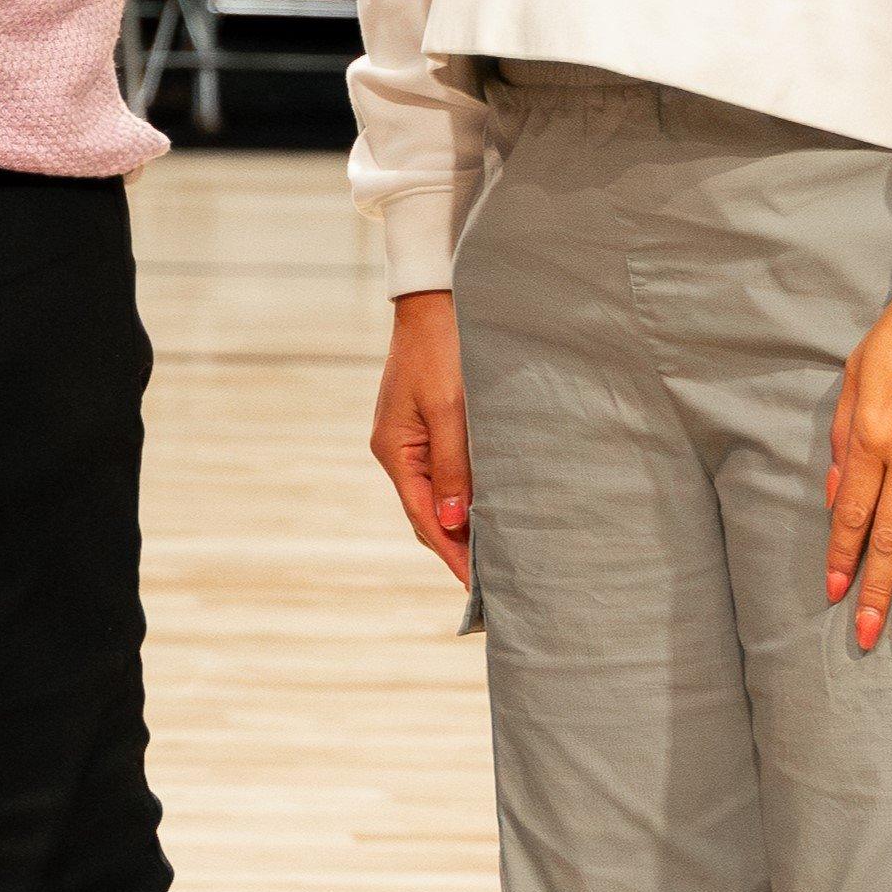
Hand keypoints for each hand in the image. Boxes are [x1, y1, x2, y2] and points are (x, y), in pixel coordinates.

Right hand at [370, 289, 471, 588]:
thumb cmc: (444, 351)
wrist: (436, 303)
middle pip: (426, 514)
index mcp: (395, 451)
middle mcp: (398, 451)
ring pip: (437, 496)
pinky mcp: (428, 428)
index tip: (477, 588)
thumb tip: (454, 524)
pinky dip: (465, 497)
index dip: (451, 555)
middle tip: (494, 581)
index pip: (423, 518)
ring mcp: (410, 440)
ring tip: (497, 554)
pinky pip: (444, 474)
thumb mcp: (451, 410)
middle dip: (456, 547)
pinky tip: (489, 508)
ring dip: (463, 524)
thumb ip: (453, 467)